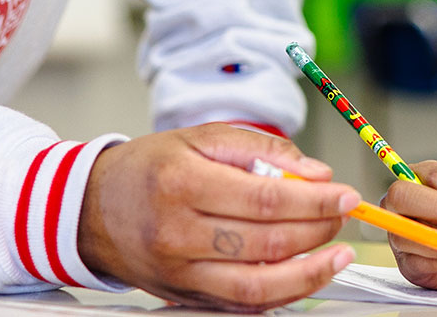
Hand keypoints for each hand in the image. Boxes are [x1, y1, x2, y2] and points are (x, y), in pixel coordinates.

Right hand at [77, 124, 360, 310]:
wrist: (92, 210)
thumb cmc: (150, 169)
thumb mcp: (200, 137)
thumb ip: (261, 148)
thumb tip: (315, 174)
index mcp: (182, 182)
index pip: (264, 198)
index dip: (314, 200)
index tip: (344, 195)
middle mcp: (178, 232)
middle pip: (266, 242)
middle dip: (318, 230)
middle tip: (342, 215)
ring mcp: (179, 271)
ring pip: (258, 285)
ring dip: (309, 273)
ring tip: (337, 255)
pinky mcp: (184, 297)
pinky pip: (242, 305)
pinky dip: (281, 294)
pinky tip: (304, 275)